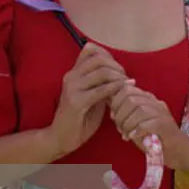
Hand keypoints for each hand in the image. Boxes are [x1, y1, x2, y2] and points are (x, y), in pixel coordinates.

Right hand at [49, 42, 132, 157]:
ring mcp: (72, 88)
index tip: (119, 67)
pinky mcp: (77, 101)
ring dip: (118, 77)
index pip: (90, 51)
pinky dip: (116, 88)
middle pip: (99, 59)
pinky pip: (101, 90)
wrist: (61, 138)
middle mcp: (71, 76)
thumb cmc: (80, 119)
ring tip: (127, 85)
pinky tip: (125, 89)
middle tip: (126, 77)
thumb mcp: (92, 96)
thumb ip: (101, 83)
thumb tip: (119, 72)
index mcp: (73, 73)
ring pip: (102, 72)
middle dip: (117, 66)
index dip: (108, 55)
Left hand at [109, 85, 188, 169]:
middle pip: (131, 98)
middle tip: (119, 128)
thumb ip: (127, 116)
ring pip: (139, 109)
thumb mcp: (138, 125)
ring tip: (125, 135)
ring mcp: (162, 113)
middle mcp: (156, 102)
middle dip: (120, 114)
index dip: (115, 102)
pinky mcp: (166, 125)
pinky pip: (148, 123)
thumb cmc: (156, 140)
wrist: (180, 152)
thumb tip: (111, 111)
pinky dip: (137, 130)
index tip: (113, 116)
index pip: (127, 89)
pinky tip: (133, 137)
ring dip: (127, 123)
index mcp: (148, 99)